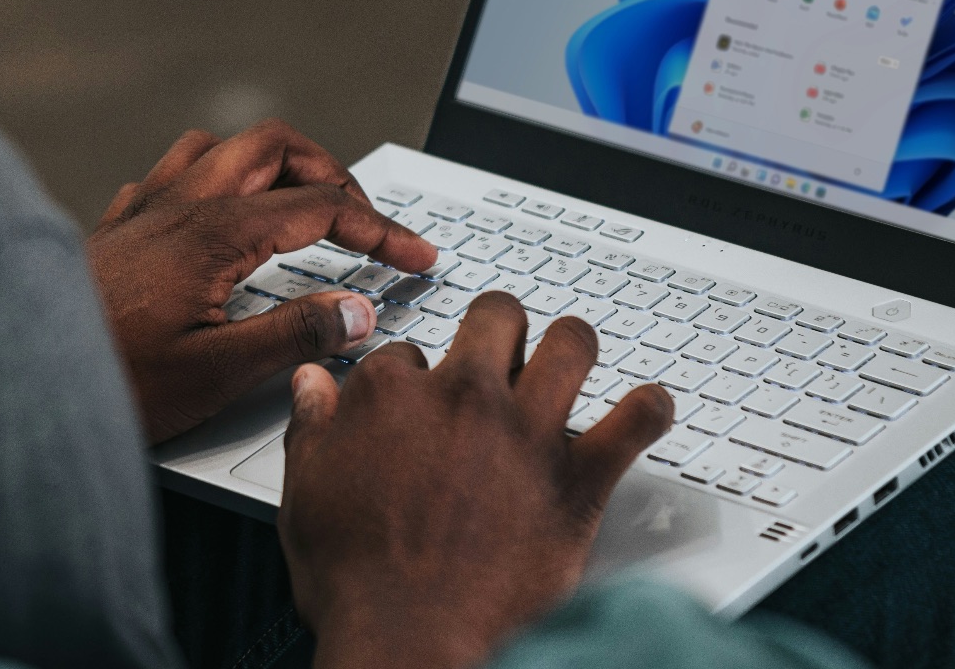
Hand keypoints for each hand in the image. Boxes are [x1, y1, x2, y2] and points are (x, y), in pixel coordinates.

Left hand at [87, 120, 435, 443]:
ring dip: (271, 164)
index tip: (415, 256)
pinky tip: (215, 218)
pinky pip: (169, 174)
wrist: (13, 382)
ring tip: (300, 203)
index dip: (382, 229)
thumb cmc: (106, 382)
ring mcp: (142, 210)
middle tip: (363, 220)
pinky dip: (212, 181)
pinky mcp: (114, 229)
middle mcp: (178, 204)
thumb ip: (295, 335)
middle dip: (332, 172)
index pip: (323, 206)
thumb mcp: (216, 373)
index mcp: (214, 231)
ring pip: (220, 147)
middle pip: (275, 146)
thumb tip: (357, 311)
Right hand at [280, 292, 674, 668]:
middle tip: (501, 353)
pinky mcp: (578, 478)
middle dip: (498, 328)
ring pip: (572, 344)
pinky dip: (649, 410)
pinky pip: (636, 420)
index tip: (418, 401)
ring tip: (570, 360)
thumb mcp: (305, 495)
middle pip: (496, 318)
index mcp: (392, 396)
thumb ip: (312, 428)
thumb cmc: (358, 582)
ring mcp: (527, 432)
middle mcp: (465, 397)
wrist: (410, 640)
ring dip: (573, 348)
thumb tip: (312, 384)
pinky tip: (646, 410)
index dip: (413, 377)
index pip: (406, 353)